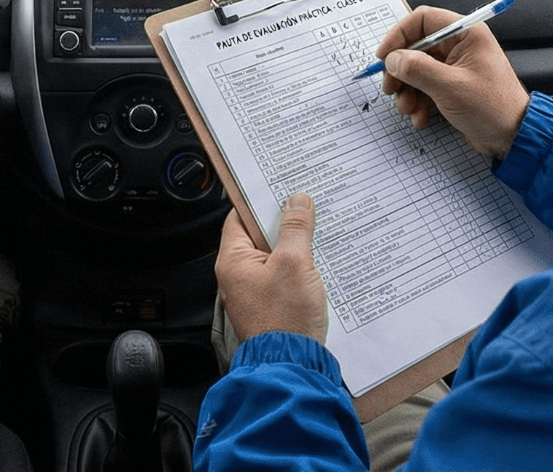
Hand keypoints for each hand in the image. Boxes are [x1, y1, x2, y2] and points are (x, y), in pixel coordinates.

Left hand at [214, 194, 327, 341]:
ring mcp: (256, 291)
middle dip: (283, 221)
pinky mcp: (273, 304)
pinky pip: (284, 275)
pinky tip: (319, 261)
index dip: (259, 199)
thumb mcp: (294, 264)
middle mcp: (239, 275)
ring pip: (275, 255)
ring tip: (316, 230)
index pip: (239, 216)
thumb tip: (297, 201)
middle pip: (259, 235)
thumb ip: (295, 229)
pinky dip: (299, 265)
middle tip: (306, 205)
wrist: (292, 366)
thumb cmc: (285, 320)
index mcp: (233, 261)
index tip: (279, 186)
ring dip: (294, 244)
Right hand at [377, 6, 529, 161]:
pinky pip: (424, 87)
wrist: (513, 137)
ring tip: (408, 109)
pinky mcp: (451, 87)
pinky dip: (417, 102)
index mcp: (466, 34)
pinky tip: (420, 117)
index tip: (384, 56)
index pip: (422, 20)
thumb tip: (392, 59)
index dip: (399, 36)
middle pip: (415, 48)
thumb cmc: (493, 108)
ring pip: (416, 70)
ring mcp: (455, 67)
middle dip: (400, 71)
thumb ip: (417, 69)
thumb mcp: (450, 87)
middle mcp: (459, 46)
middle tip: (390, 89)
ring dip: (407, 91)